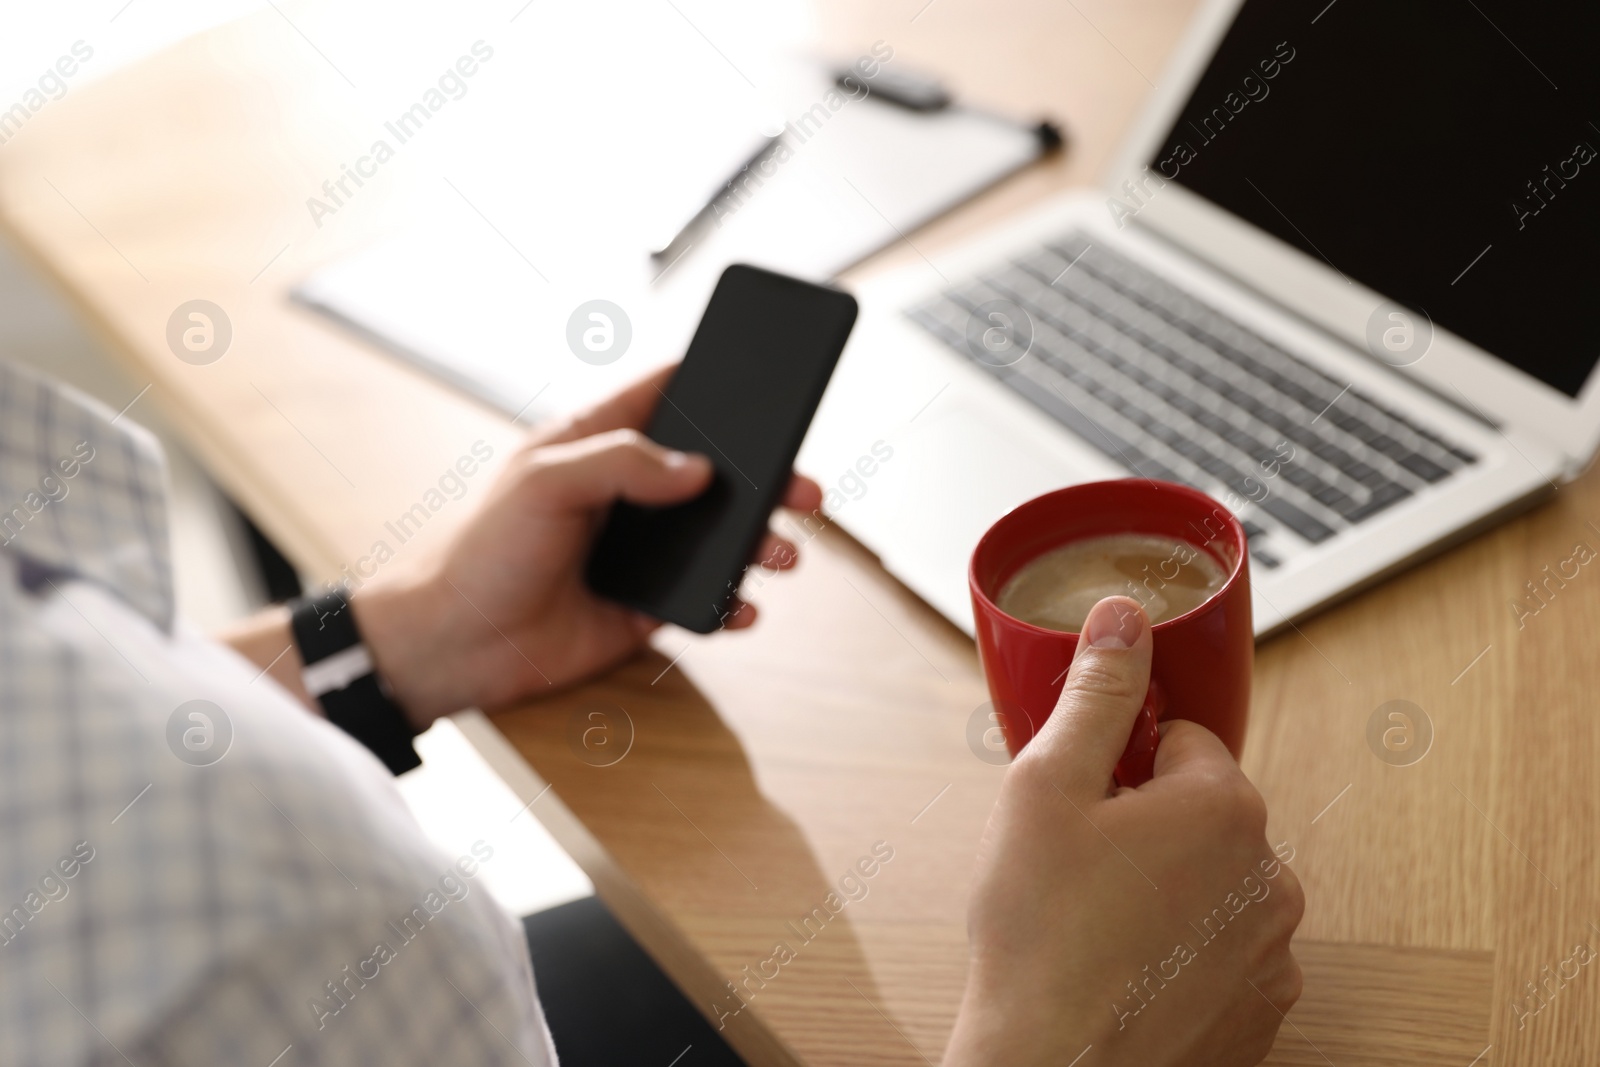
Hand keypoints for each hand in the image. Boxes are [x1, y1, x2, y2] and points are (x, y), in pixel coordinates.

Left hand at [351, 366, 821, 724]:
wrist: (452, 645)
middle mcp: (624, 492)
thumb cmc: (478, 552)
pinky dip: (732, 603)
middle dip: (765, 477)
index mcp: (596, 443)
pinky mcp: (642, 606)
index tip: (765, 378)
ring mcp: (637, 549)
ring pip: (718, 536)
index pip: (665, 394)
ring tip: (781, 555)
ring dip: (759, 543)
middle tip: (805, 489)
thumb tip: (697, 470)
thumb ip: (622, 463)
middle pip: (713, 470)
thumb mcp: (544, 483)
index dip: (713, 380)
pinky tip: (742, 606)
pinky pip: (703, 599)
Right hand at [945, 596, 1302, 1066]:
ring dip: (1164, 891)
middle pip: (1200, 814)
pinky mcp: (1261, 1012)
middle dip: (1143, 828)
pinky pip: (1220, 951)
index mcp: (1224, 807)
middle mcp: (1269, 876)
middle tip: (1075, 867)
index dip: (1117, 766)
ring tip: (1095, 928)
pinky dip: (1179, 954)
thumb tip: (1124, 616)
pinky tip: (1122, 972)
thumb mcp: (1046, 789)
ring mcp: (1271, 952)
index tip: (1081, 806)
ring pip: (1210, 884)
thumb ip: (1096, 695)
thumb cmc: (1041, 940)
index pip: (1180, 741)